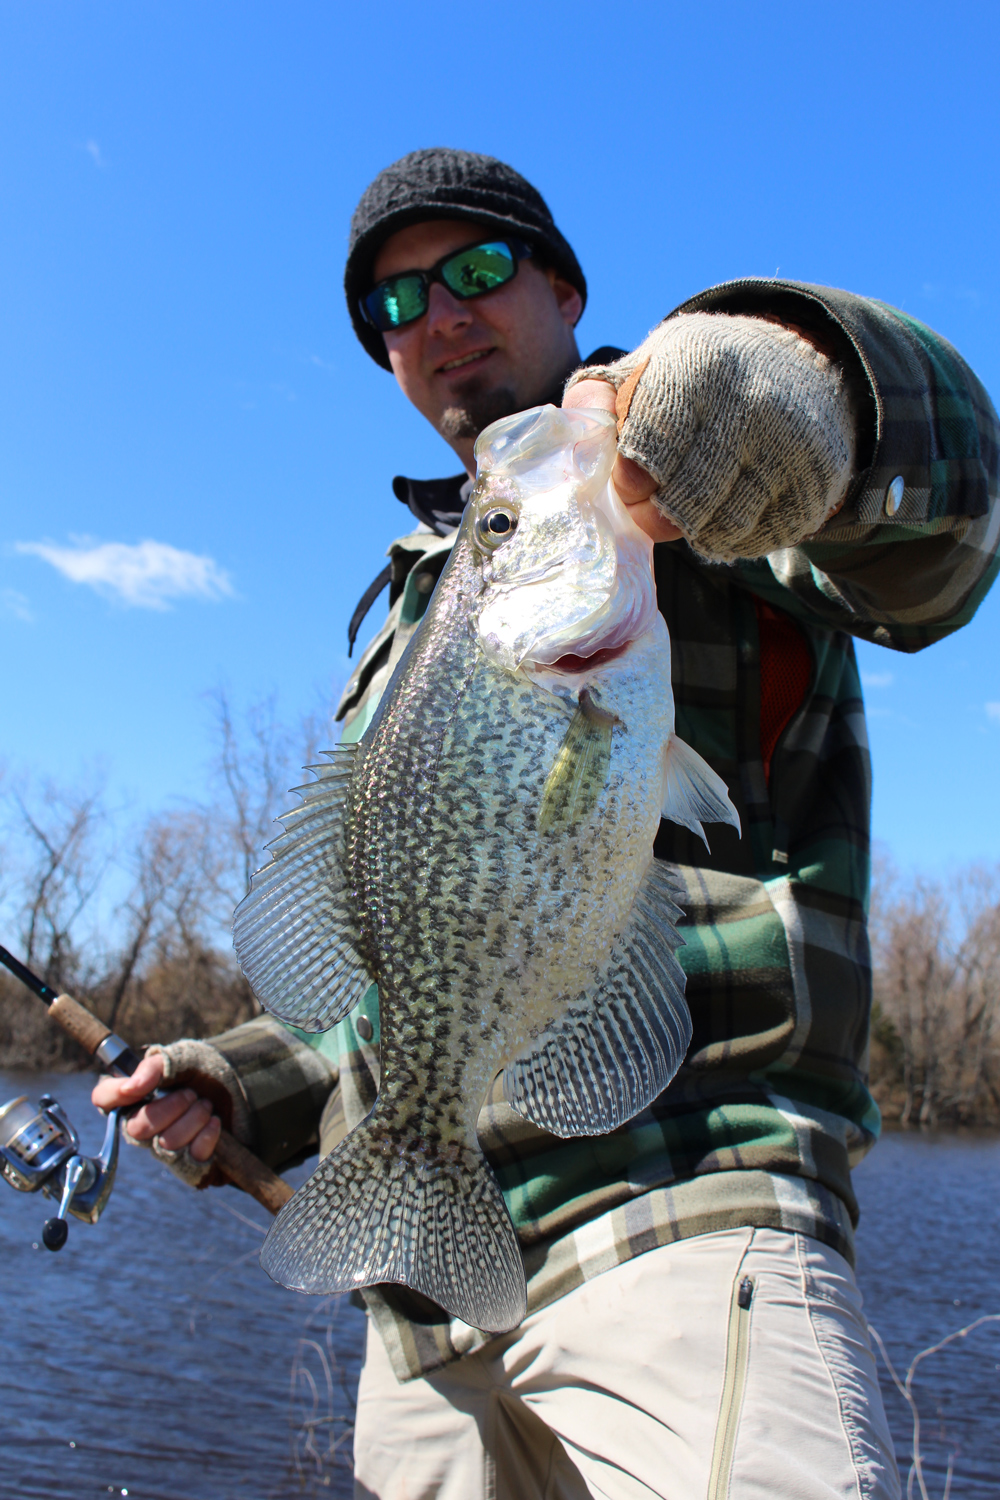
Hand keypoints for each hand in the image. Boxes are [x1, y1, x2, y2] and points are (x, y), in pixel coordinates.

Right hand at [92, 1052, 220, 1161]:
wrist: (245, 1088)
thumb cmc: (208, 1072)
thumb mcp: (185, 1057)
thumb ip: (156, 1065)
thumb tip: (133, 1085)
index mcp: (136, 1096)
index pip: (105, 1099)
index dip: (114, 1094)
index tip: (137, 1087)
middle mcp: (145, 1125)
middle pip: (137, 1128)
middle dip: (170, 1107)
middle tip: (191, 1093)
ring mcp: (165, 1147)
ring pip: (166, 1144)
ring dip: (193, 1119)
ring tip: (206, 1105)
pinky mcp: (188, 1164)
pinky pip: (189, 1159)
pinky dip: (207, 1137)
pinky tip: (215, 1124)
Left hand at [565, 314, 855, 561]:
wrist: (803, 367)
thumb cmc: (703, 375)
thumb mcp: (653, 363)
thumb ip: (601, 395)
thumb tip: (571, 429)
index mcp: (697, 369)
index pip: (646, 453)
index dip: (628, 483)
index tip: (627, 486)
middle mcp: (749, 406)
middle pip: (682, 501)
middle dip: (654, 517)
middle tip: (648, 513)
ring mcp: (788, 448)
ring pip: (719, 527)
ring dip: (693, 530)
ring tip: (687, 509)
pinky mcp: (813, 486)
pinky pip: (755, 540)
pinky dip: (731, 538)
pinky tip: (724, 514)